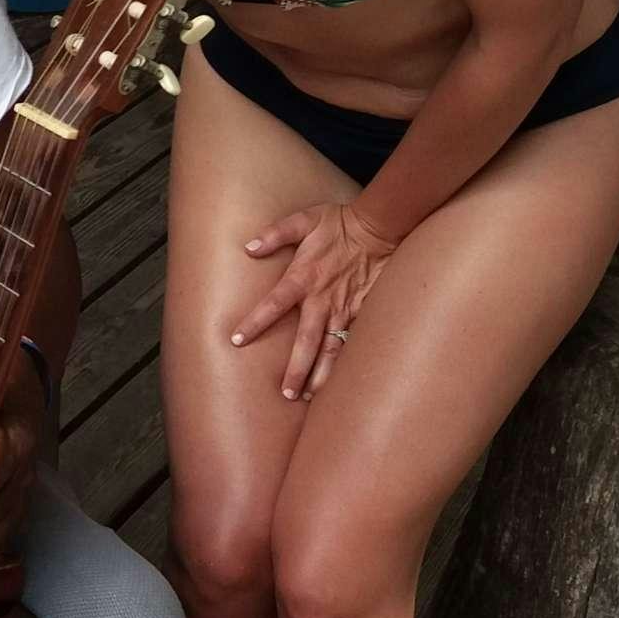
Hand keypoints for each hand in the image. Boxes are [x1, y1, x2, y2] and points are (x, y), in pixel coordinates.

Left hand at [229, 200, 399, 398]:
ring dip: (323, 374)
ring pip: (333, 350)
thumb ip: (275, 234)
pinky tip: (342, 383)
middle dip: (296, 369)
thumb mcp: (304, 220)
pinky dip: (348, 363)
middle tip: (286, 394)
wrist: (382, 226)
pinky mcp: (364, 313)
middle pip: (307, 342)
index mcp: (303, 278)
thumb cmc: (339, 223)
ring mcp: (346, 309)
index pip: (273, 305)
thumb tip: (248, 248)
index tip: (236, 341)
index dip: (255, 322)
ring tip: (311, 397)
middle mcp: (323, 300)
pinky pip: (354, 343)